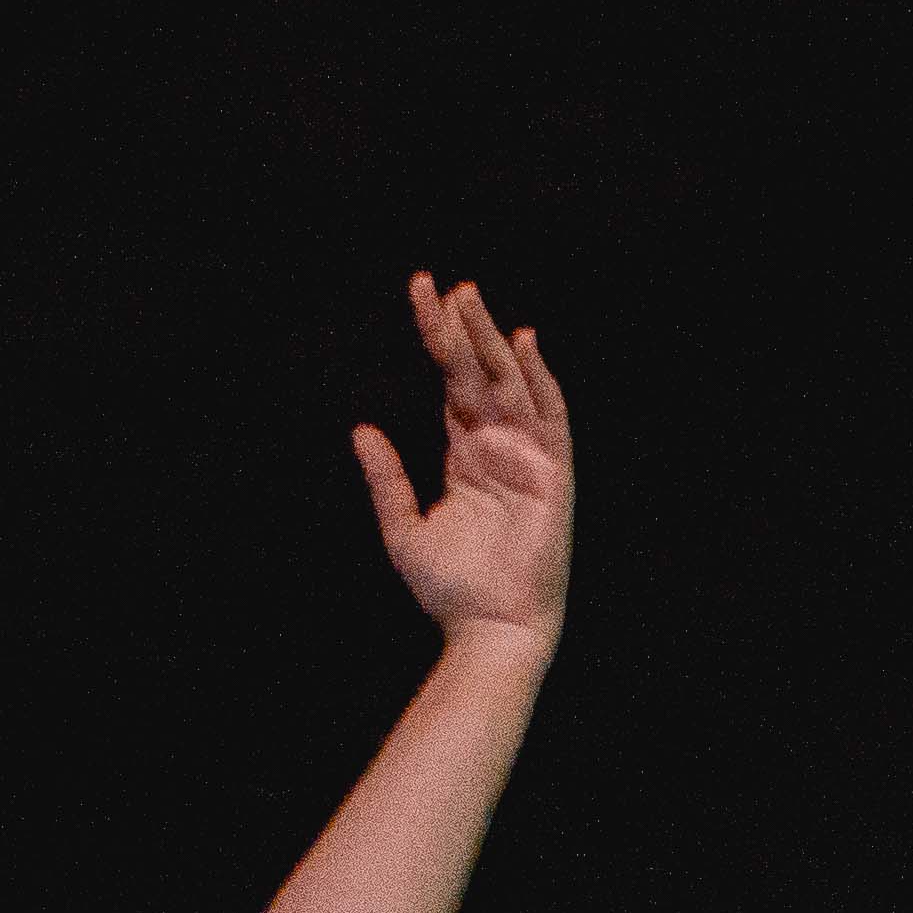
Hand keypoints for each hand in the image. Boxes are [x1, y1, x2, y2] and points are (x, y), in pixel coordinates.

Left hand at [360, 276, 572, 644]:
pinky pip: (551, 416)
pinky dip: (541, 379)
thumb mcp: (404, 529)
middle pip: (480, 372)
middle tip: (445, 283)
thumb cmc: (451, 590)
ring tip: (471, 298)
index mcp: (464, 455)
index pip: (451, 382)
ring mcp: (527, 457)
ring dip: (494, 340)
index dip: (437, 339)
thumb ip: (386, 479)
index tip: (419, 295)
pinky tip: (526, 343)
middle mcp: (497, 447)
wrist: (490, 629)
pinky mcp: (552, 475)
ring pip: (512, 382)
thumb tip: (360, 429)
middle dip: (464, 328)